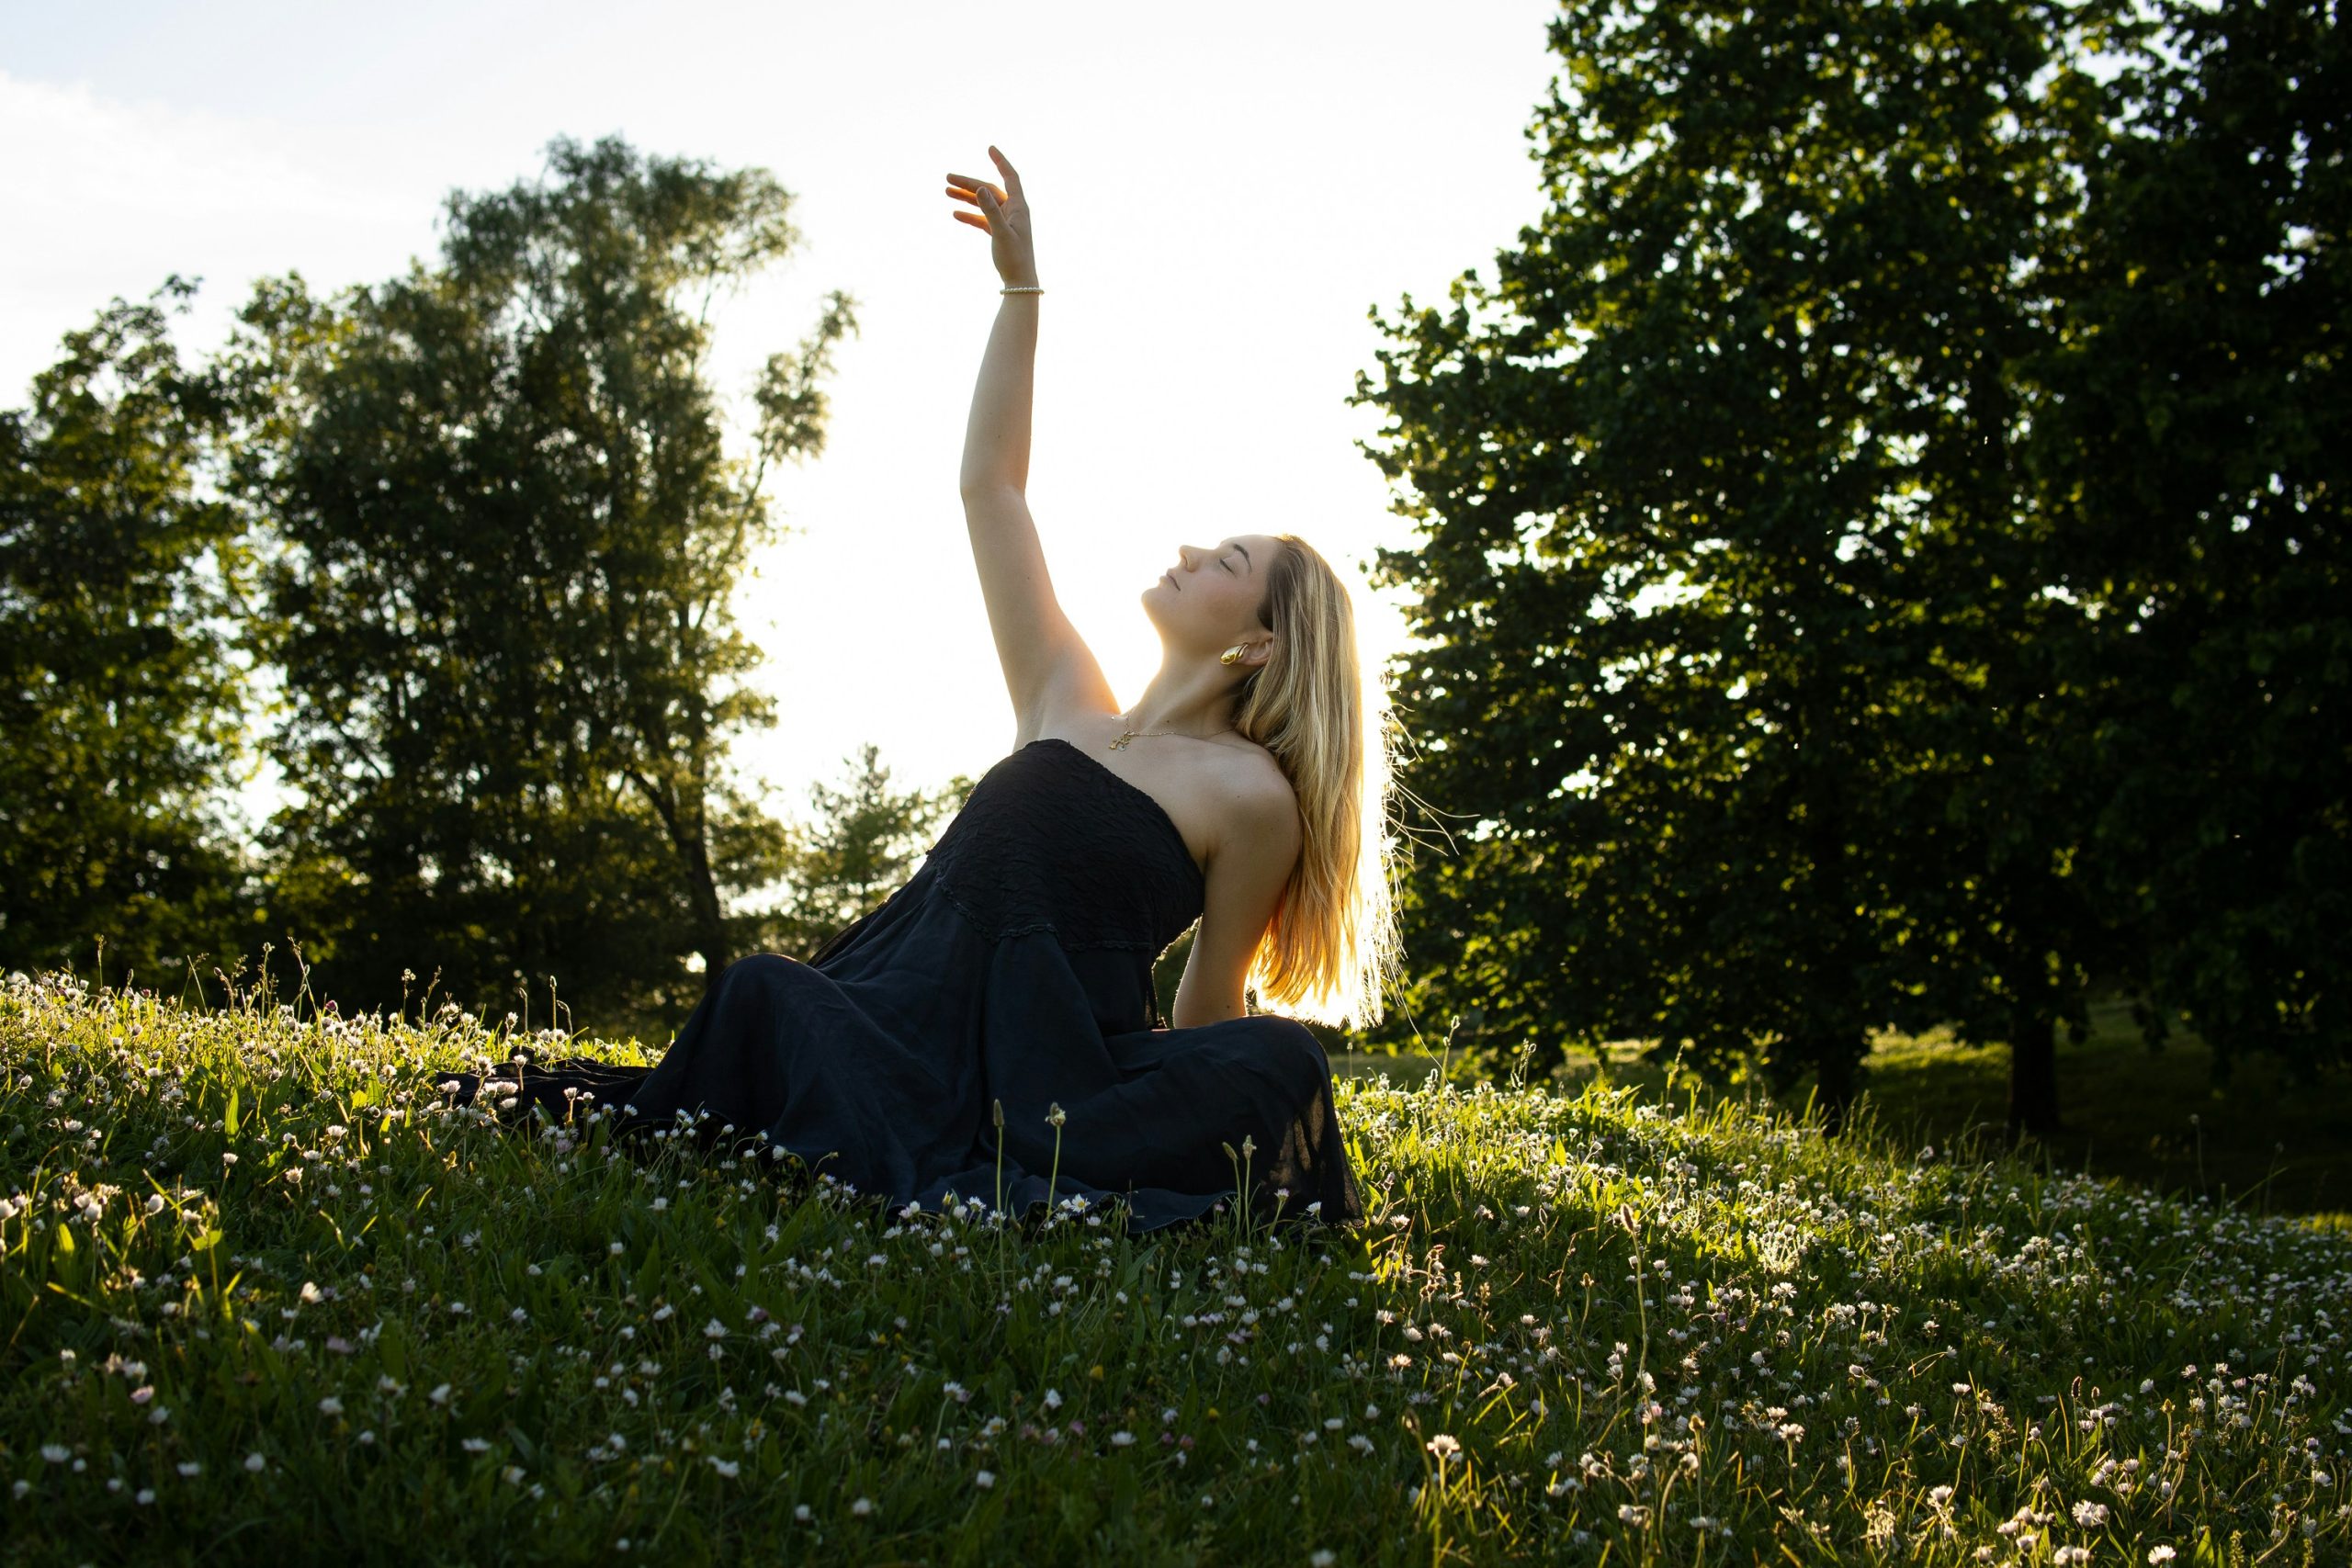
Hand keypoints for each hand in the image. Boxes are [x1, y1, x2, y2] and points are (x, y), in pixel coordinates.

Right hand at [946, 146, 1037, 287]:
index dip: (1000, 161)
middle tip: (947, 178)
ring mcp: (1005, 221)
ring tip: (946, 191)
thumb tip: (979, 187)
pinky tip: (955, 213)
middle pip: (989, 190)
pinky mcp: (999, 232)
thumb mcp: (1000, 232)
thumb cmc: (1014, 258)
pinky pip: (982, 219)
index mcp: (1018, 207)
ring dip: (966, 197)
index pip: (1010, 177)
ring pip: (983, 203)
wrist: (1020, 282)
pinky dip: (970, 215)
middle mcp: (1013, 211)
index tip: (990, 148)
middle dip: (969, 183)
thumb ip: (990, 210)